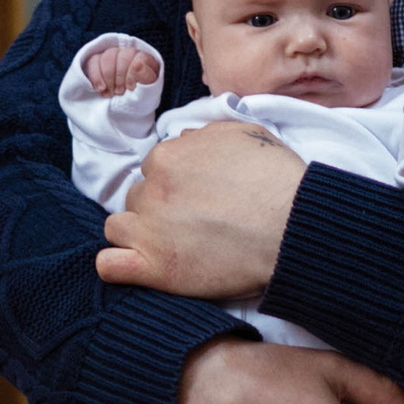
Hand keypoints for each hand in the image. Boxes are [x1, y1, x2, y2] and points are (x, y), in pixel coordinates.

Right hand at [83, 40, 161, 96]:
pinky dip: (96, 77)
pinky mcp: (97, 60)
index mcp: (144, 59)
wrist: (124, 108)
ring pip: (107, 57)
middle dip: (119, 77)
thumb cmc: (139, 97)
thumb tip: (138, 64)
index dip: (133, 73)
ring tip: (110, 93)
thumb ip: (146, 76)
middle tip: (119, 92)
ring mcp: (112, 55)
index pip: (138, 57)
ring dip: (108, 78)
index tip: (131, 88)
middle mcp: (128, 53)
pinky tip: (100, 89)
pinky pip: (93, 62)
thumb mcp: (148, 90)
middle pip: (121, 56)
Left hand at [98, 121, 305, 301]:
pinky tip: (138, 267)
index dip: (174, 184)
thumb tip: (184, 139)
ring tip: (168, 245)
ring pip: (117, 228)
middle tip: (190, 223)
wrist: (294, 226)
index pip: (155, 169)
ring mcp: (149, 229)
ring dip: (136, 234)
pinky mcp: (155, 268)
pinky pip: (108, 266)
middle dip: (157, 208)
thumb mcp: (246, 134)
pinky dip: (117, 266)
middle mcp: (152, 190)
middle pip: (138, 197)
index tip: (195, 198)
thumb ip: (206, 135)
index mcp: (168, 156)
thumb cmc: (278, 180)